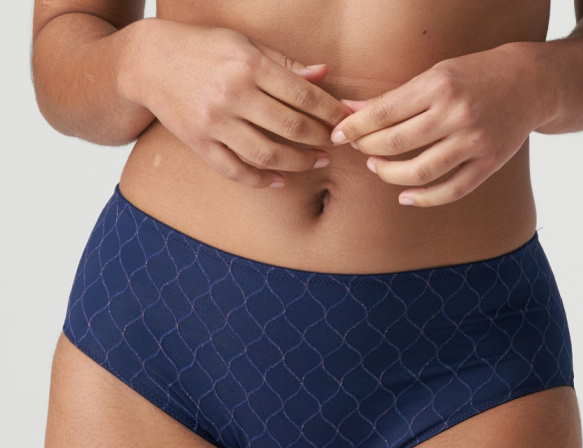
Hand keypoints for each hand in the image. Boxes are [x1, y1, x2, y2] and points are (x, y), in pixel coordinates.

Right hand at [120, 19, 353, 187]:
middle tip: (334, 143)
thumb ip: (284, 63)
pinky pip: (237, 171)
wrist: (148, 62)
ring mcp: (215, 123)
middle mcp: (232, 95)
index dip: (329, 111)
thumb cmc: (203, 48)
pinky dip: (262, 181)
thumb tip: (323, 75)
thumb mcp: (244, 43)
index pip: (302, 94)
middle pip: (290, 127)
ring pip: (268, 154)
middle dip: (319, 139)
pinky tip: (281, 180)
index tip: (345, 120)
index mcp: (248, 65)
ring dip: (299, 163)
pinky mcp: (200, 144)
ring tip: (316, 161)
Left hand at [330, 43, 549, 206]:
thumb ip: (396, 97)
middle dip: (368, 149)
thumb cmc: (475, 76)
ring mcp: (474, 142)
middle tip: (358, 150)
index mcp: (439, 86)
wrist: (531, 83)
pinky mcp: (488, 164)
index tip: (337, 135)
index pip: (384, 113)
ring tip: (377, 169)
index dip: (355, 127)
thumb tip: (352, 112)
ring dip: (390, 175)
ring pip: (420, 172)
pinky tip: (405, 196)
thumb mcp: (436, 75)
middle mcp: (457, 114)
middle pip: (397, 143)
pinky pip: (450, 190)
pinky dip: (424, 198)